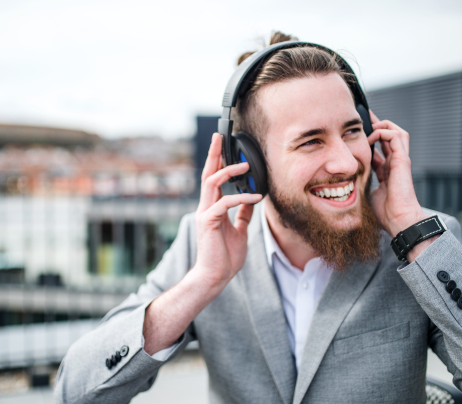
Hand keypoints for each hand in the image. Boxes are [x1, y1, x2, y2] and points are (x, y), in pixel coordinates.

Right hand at [192, 133, 262, 290]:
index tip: (224, 146)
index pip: (213, 179)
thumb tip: (251, 200)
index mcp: (212, 208)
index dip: (218, 161)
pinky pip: (225, 203)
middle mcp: (206, 207)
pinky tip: (256, 197)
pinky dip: (241, 197)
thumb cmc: (225, 256)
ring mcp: (205, 214)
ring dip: (228, 171)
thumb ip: (243, 214)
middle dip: (214, 154)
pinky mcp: (208, 222)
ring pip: (212, 182)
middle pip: (207, 173)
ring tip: (244, 165)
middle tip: (219, 136)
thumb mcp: (239, 230)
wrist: (216, 276)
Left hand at [367, 111, 427, 237]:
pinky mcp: (402, 161)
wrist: (398, 220)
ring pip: (397, 132)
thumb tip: (350, 178)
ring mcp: (400, 161)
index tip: (358, 132)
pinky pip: (397, 137)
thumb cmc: (385, 213)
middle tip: (364, 119)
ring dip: (383, 126)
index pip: (381, 148)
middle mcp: (395, 163)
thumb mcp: (368, 192)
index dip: (371, 138)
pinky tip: (373, 136)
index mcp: (387, 170)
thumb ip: (362, 182)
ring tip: (370, 127)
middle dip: (378, 125)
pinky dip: (384, 132)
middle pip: (390, 136)